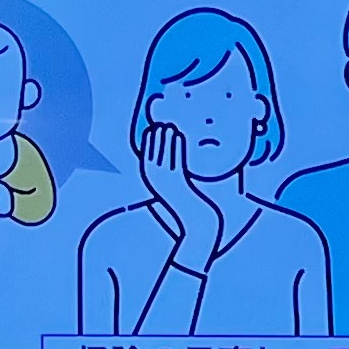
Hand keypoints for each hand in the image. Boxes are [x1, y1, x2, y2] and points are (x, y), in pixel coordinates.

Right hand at [139, 121, 229, 266]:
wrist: (199, 228)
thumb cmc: (193, 212)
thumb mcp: (182, 193)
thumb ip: (178, 180)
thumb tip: (179, 170)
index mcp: (156, 185)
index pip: (148, 159)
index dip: (149, 144)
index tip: (152, 128)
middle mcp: (158, 184)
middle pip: (154, 155)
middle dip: (156, 138)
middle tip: (160, 121)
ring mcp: (167, 184)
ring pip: (163, 156)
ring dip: (165, 139)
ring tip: (168, 124)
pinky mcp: (179, 185)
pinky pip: (175, 161)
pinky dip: (175, 147)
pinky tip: (178, 135)